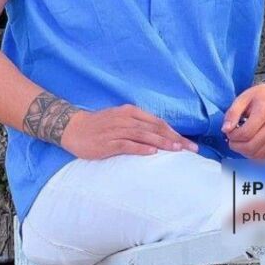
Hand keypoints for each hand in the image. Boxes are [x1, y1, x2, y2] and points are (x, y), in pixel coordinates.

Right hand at [60, 104, 199, 160]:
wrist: (73, 128)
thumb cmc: (99, 126)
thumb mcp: (120, 120)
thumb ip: (138, 126)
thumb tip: (159, 136)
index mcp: (131, 112)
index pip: (158, 123)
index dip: (174, 132)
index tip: (188, 143)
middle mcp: (126, 119)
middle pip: (155, 129)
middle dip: (175, 139)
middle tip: (191, 149)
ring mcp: (117, 130)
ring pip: (144, 135)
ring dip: (162, 142)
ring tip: (176, 149)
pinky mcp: (108, 142)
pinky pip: (127, 144)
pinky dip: (141, 148)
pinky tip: (152, 153)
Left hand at [221, 84, 264, 158]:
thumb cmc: (258, 97)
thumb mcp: (242, 99)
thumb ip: (232, 113)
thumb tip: (225, 130)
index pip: (246, 133)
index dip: (233, 136)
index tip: (228, 131)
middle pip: (252, 146)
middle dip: (236, 147)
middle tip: (231, 140)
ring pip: (258, 155)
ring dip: (244, 152)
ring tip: (239, 143)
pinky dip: (254, 155)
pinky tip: (248, 146)